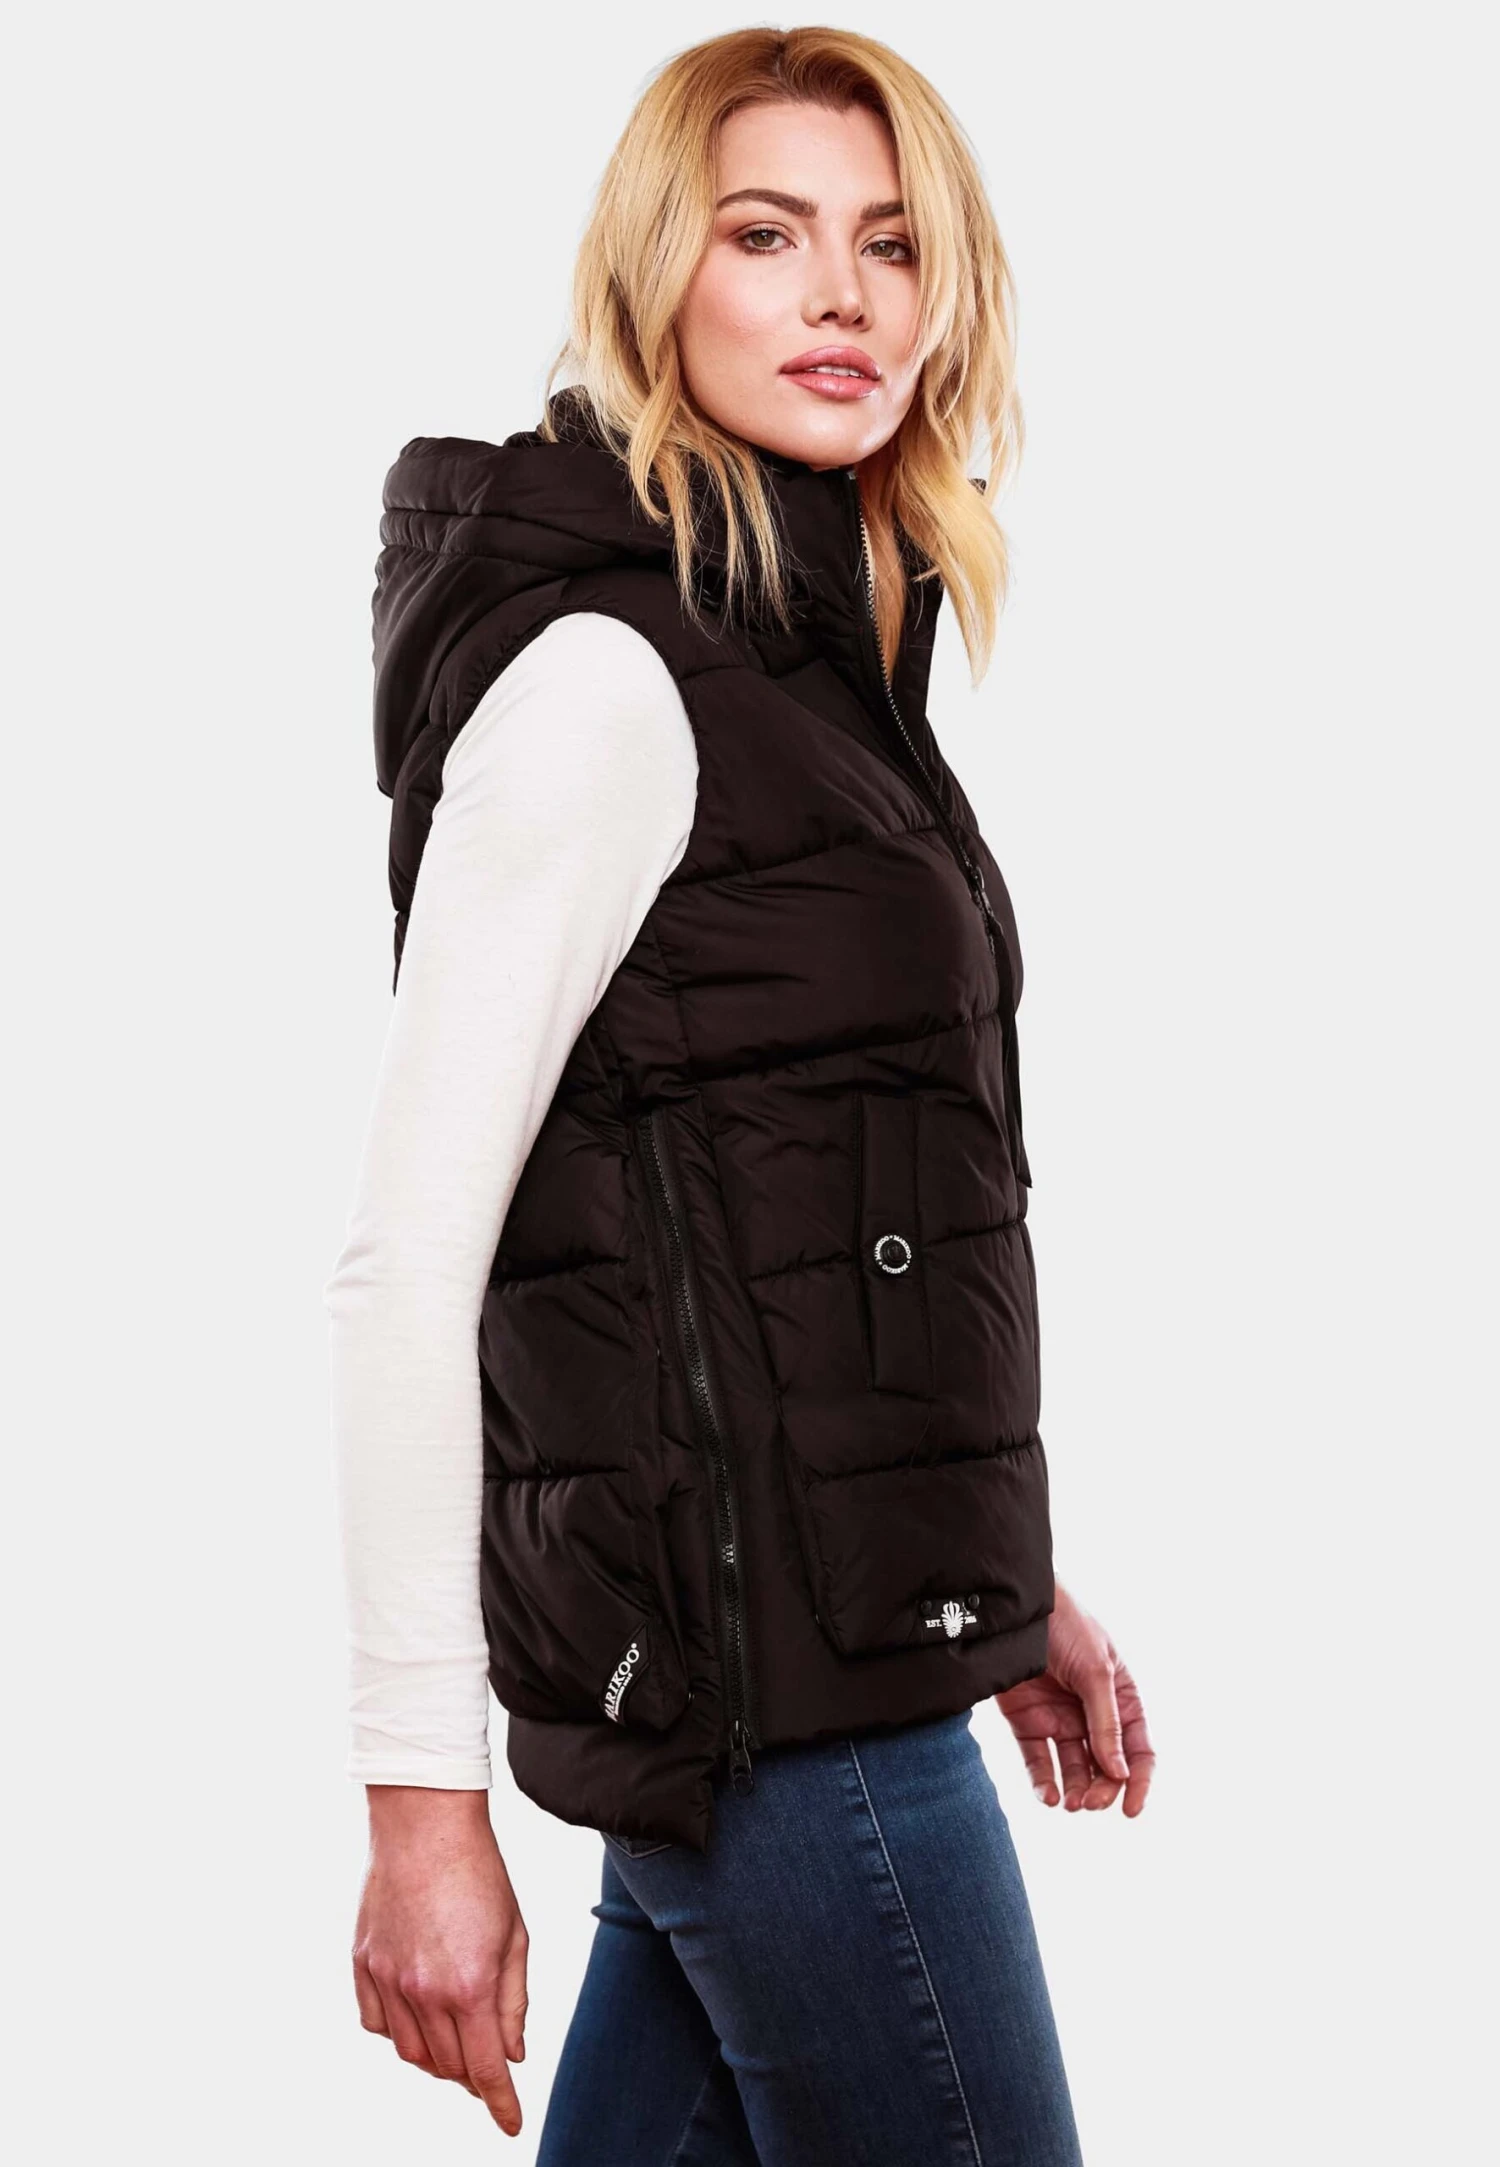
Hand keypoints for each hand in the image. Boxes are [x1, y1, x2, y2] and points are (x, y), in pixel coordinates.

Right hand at [352, 1787, 529, 2136]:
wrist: (425, 1823)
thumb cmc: (479, 1873)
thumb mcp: (514, 1936)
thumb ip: (513, 2002)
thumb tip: (511, 2053)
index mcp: (470, 1986)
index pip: (486, 2069)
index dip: (500, 2103)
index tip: (510, 2125)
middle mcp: (424, 1991)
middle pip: (448, 2066)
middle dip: (472, 2075)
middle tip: (487, 2065)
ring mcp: (388, 1978)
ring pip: (409, 2052)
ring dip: (435, 2058)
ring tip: (454, 2039)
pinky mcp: (363, 1963)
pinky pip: (375, 2023)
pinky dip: (396, 2032)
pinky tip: (415, 2016)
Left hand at [995, 1580, 1154, 1815]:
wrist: (1015, 1610)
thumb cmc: (1066, 1626)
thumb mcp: (1095, 1671)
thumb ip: (1106, 1723)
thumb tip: (1120, 1773)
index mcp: (1120, 1696)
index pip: (1137, 1747)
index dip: (1139, 1780)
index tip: (1131, 1810)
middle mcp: (1092, 1712)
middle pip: (1106, 1764)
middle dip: (1103, 1788)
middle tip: (1091, 1803)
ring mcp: (1059, 1718)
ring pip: (1074, 1769)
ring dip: (1076, 1790)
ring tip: (1071, 1804)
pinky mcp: (1027, 1722)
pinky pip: (1039, 1761)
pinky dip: (1044, 1782)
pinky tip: (1048, 1796)